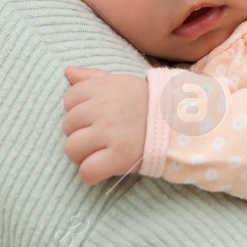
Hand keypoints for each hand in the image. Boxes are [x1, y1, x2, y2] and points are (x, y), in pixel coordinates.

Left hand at [61, 66, 149, 184]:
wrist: (178, 120)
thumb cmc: (147, 102)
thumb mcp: (121, 82)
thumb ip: (93, 77)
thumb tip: (68, 71)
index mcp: (101, 88)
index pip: (69, 101)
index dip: (81, 111)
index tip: (97, 116)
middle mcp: (102, 109)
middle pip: (68, 126)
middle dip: (81, 132)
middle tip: (101, 136)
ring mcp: (109, 133)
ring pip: (72, 149)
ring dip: (83, 155)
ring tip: (100, 153)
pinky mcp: (118, 157)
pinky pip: (87, 171)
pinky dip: (91, 174)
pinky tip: (103, 169)